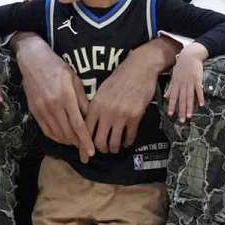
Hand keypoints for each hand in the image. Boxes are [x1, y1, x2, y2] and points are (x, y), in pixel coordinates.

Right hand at [15, 34, 94, 161]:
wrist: (32, 60)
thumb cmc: (57, 67)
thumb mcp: (74, 79)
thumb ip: (82, 99)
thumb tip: (90, 117)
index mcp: (66, 96)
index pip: (78, 125)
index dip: (85, 140)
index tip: (91, 152)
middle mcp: (53, 106)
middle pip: (68, 133)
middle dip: (78, 144)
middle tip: (86, 150)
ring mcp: (42, 109)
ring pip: (57, 134)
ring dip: (68, 142)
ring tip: (76, 144)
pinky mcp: (34, 111)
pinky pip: (46, 130)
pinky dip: (56, 137)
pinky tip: (63, 137)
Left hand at [86, 38, 170, 153]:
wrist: (139, 68)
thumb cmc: (119, 78)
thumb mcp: (101, 91)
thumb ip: (94, 108)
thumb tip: (87, 126)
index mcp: (95, 105)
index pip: (85, 131)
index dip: (84, 146)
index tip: (85, 156)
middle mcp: (106, 112)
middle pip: (98, 142)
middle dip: (101, 149)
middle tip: (104, 149)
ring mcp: (121, 115)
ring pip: (114, 143)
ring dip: (114, 148)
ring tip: (115, 147)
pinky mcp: (135, 116)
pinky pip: (129, 137)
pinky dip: (127, 142)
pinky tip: (127, 140)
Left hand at [164, 43, 206, 122]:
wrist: (189, 55)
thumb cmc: (181, 66)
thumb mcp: (173, 76)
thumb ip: (170, 87)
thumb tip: (166, 96)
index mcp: (176, 84)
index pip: (173, 97)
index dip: (172, 106)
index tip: (170, 115)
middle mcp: (182, 84)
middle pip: (181, 100)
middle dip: (181, 110)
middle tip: (181, 120)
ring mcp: (190, 82)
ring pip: (189, 97)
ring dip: (189, 107)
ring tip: (189, 116)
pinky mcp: (198, 80)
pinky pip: (199, 90)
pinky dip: (200, 98)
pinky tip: (201, 105)